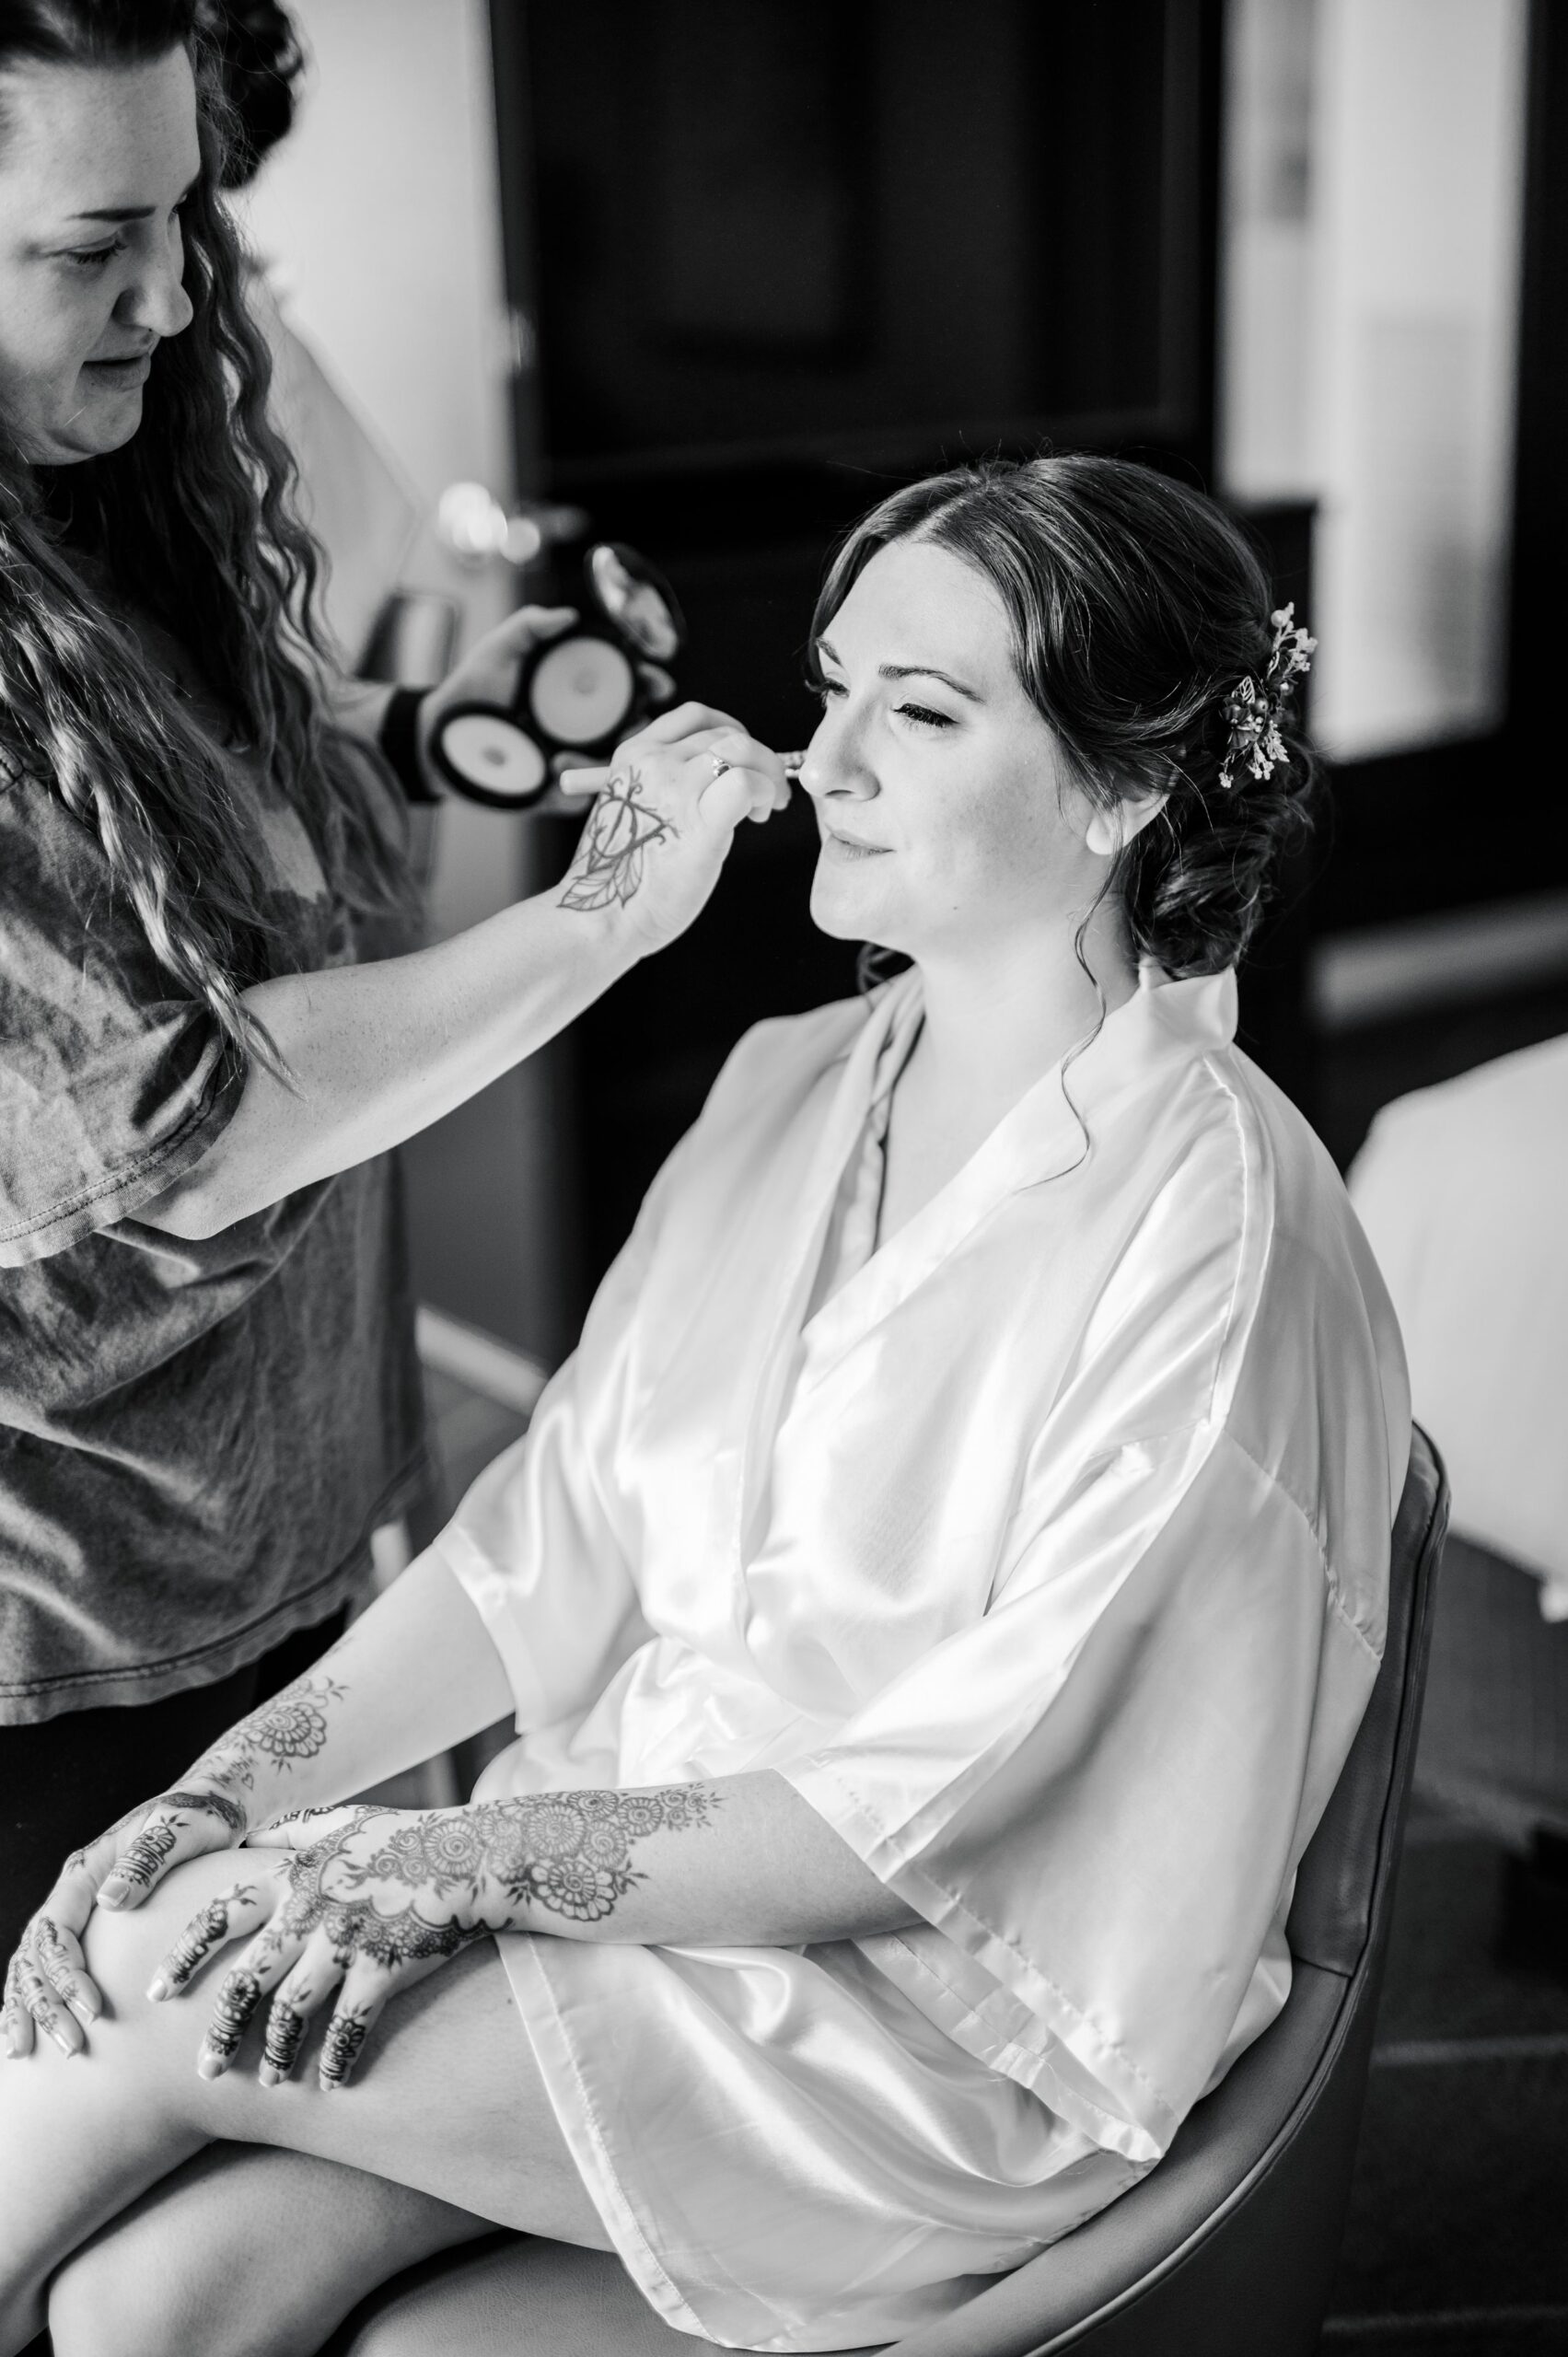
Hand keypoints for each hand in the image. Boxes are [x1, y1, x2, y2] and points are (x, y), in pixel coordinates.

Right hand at [3, 1785, 247, 2059]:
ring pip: (32, 1965)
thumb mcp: (180, 1829)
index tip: (95, 2010)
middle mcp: (74, 1893)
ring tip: (29, 2054)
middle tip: (73, 2047)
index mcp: (87, 1870)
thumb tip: (110, 1899)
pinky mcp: (92, 1930)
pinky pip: (47, 1969)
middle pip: (36, 1954)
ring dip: (32, 2009)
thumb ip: (148, 1858)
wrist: (214, 1807)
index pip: (56, 1928)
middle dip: (46, 2004)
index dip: (67, 1973)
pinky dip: (33, 2001)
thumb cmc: (199, 1818)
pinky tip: (29, 2038)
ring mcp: (79, 1912)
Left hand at [150, 1803, 494, 2090]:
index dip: (183, 1955)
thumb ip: (296, 1827)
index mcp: (292, 1875)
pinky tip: (331, 2085)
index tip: (158, 1991)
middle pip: (246, 1980)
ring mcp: (346, 1941)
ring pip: (290, 2011)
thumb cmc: (407, 1836)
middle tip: (204, 2069)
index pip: (218, 1916)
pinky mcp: (384, 1968)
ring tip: (267, 2082)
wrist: (471, 1856)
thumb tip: (255, 1836)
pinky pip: (348, 2027)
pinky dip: (336, 2060)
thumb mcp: (345, 1819)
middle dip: (220, 2031)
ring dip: (274, 2054)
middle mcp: (310, 1911)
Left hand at [416, 606, 673, 809]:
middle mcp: (582, 727)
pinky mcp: (556, 791)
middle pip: (633, 728)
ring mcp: (572, 759)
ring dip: (608, 758)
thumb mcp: (498, 650)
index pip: (626, 686)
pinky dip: (577, 783)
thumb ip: (530, 626)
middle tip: (639, 723)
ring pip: (613, 765)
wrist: (439, 739)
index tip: (658, 681)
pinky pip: (581, 795)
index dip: (648, 683)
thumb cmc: (470, 692)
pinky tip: (554, 767)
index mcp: (577, 693)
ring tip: (569, 752)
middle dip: (646, 728)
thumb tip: (568, 616)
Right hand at [554, 702, 789, 954]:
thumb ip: (670, 788)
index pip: (694, 717)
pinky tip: (760, 814)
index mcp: (633, 757)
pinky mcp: (700, 822)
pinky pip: (746, 783)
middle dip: (758, 758)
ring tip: (765, 806)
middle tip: (767, 792)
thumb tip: (722, 782)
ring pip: (741, 751)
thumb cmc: (623, 877)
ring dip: (767, 773)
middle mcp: (654, 763)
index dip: (730, 731)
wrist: (601, 915)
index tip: (742, 760)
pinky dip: (765, 792)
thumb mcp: (636, 811)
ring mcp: (676, 788)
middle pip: (725, 734)